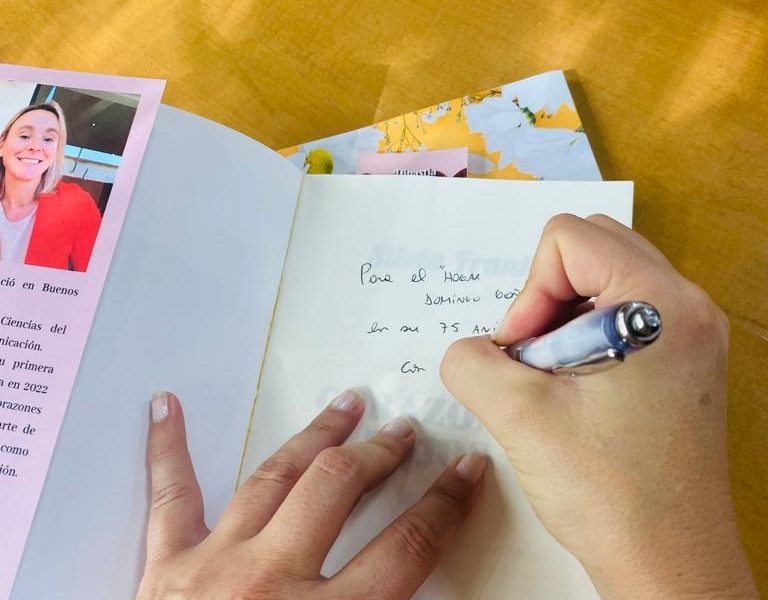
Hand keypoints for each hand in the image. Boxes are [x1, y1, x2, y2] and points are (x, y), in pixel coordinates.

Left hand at [136, 390, 485, 599]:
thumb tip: (417, 584)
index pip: (406, 547)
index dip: (446, 502)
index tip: (466, 469)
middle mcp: (269, 583)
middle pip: (338, 491)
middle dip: (379, 455)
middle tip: (403, 432)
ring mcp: (214, 566)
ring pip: (274, 476)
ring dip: (315, 436)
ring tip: (343, 406)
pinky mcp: (165, 567)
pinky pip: (170, 496)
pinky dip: (166, 447)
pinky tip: (165, 405)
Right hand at [440, 214, 758, 599]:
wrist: (668, 565)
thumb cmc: (612, 494)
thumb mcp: (518, 416)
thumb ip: (470, 362)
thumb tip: (469, 350)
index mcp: (661, 304)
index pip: (569, 238)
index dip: (529, 293)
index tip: (525, 355)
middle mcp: (687, 307)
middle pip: (592, 248)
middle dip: (545, 299)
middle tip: (534, 359)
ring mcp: (691, 336)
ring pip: (605, 281)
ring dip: (561, 318)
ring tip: (552, 379)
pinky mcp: (682, 363)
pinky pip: (622, 315)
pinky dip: (584, 337)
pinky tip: (574, 391)